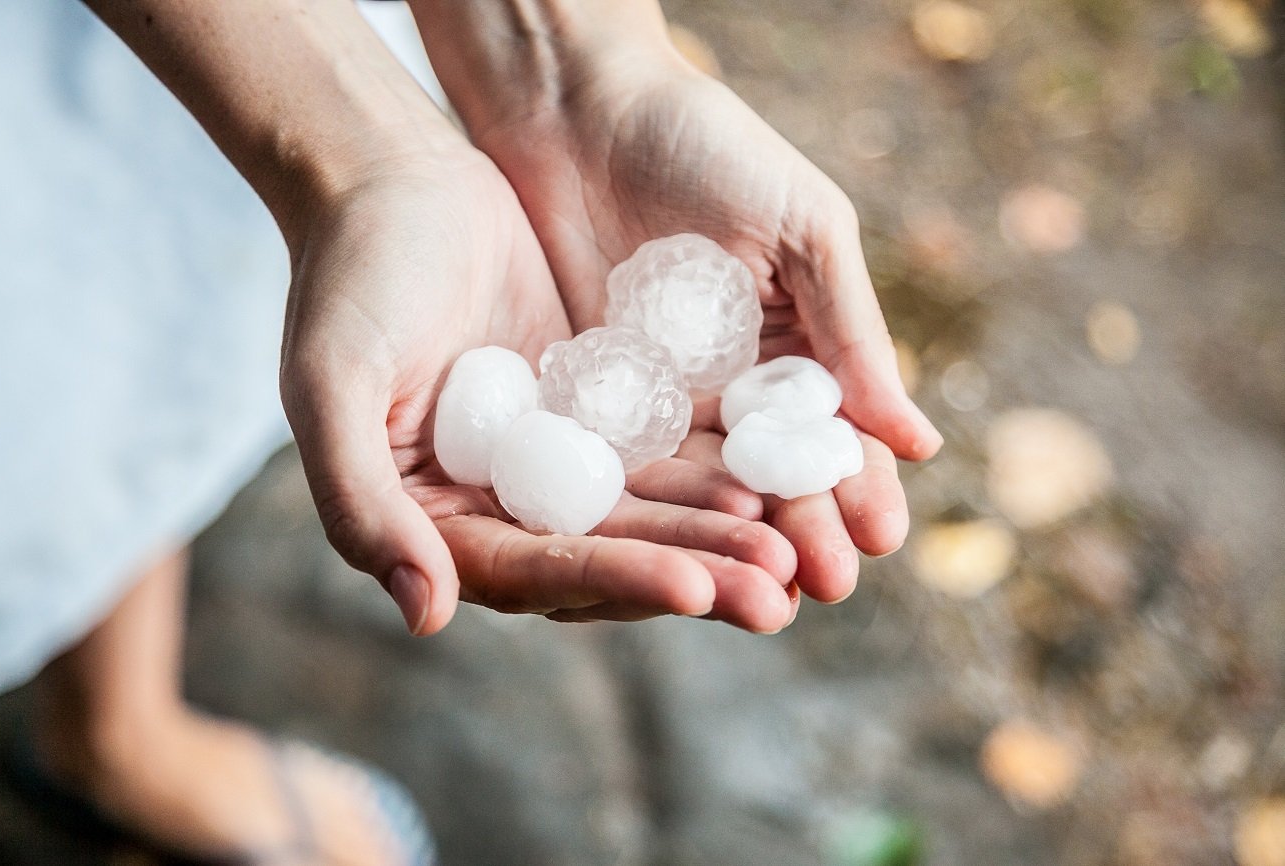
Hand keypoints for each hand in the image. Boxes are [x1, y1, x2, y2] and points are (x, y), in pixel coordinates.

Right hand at [278, 142, 796, 634]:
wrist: (394, 177)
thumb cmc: (348, 274)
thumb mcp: (334, 382)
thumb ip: (363, 503)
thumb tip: (428, 616)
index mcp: (429, 518)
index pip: (529, 571)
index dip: (611, 579)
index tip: (692, 586)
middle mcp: (494, 503)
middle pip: (600, 557)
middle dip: (688, 575)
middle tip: (775, 595)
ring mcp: (548, 459)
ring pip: (643, 513)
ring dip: (716, 537)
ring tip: (791, 553)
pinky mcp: (593, 411)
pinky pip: (660, 451)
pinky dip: (712, 470)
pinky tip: (771, 481)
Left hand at [470, 58, 942, 603]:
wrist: (577, 105)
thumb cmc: (706, 146)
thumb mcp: (802, 227)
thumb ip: (851, 331)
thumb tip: (916, 442)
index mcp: (796, 344)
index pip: (833, 434)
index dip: (858, 486)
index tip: (881, 539)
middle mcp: (733, 383)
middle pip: (773, 476)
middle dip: (803, 531)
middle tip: (828, 588)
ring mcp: (663, 396)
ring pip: (706, 487)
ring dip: (736, 542)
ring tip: (764, 594)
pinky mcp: (593, 397)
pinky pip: (626, 463)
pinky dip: (652, 510)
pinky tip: (674, 554)